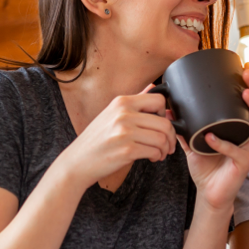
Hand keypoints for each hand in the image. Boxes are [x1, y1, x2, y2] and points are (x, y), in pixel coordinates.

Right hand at [56, 87, 176, 189]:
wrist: (77, 162)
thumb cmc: (96, 140)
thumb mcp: (111, 114)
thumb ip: (133, 103)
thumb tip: (153, 87)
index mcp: (121, 102)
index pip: (158, 99)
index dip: (165, 114)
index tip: (162, 124)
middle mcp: (123, 114)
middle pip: (164, 122)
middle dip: (171, 136)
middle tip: (168, 145)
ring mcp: (124, 131)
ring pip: (162, 138)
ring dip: (165, 148)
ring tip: (159, 153)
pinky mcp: (127, 149)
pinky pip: (154, 151)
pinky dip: (157, 156)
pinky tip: (151, 158)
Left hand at [184, 66, 248, 211]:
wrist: (209, 195)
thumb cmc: (207, 168)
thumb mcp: (194, 143)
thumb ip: (184, 128)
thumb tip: (169, 109)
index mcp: (239, 130)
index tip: (243, 67)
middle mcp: (248, 137)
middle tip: (246, 73)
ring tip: (244, 94)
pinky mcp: (243, 165)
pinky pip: (236, 151)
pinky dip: (223, 144)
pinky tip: (211, 136)